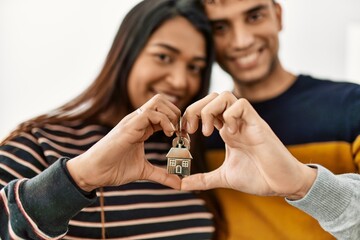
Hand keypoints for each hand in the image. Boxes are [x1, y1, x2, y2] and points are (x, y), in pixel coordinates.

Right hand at [67, 94, 181, 191]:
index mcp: (142, 127)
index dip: (176, 121)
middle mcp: (137, 120)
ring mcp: (132, 121)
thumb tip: (179, 183)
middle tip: (181, 132)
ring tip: (174, 133)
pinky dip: (164, 121)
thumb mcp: (144, 172)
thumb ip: (162, 175)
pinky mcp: (128, 127)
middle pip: (161, 101)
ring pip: (157, 102)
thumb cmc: (114, 169)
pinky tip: (168, 134)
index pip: (163, 112)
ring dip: (171, 115)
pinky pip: (150, 113)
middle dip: (176, 113)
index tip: (183, 137)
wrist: (93, 172)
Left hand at [182, 92, 316, 198]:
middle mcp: (235, 122)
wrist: (282, 183)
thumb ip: (203, 179)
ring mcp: (246, 121)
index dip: (190, 116)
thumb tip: (182, 184)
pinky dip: (230, 115)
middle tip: (191, 130)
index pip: (205, 109)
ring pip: (224, 95)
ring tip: (208, 132)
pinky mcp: (257, 124)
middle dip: (195, 109)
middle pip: (211, 97)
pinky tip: (230, 134)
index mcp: (226, 131)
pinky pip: (241, 105)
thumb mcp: (224, 177)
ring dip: (209, 110)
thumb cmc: (258, 177)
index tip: (184, 134)